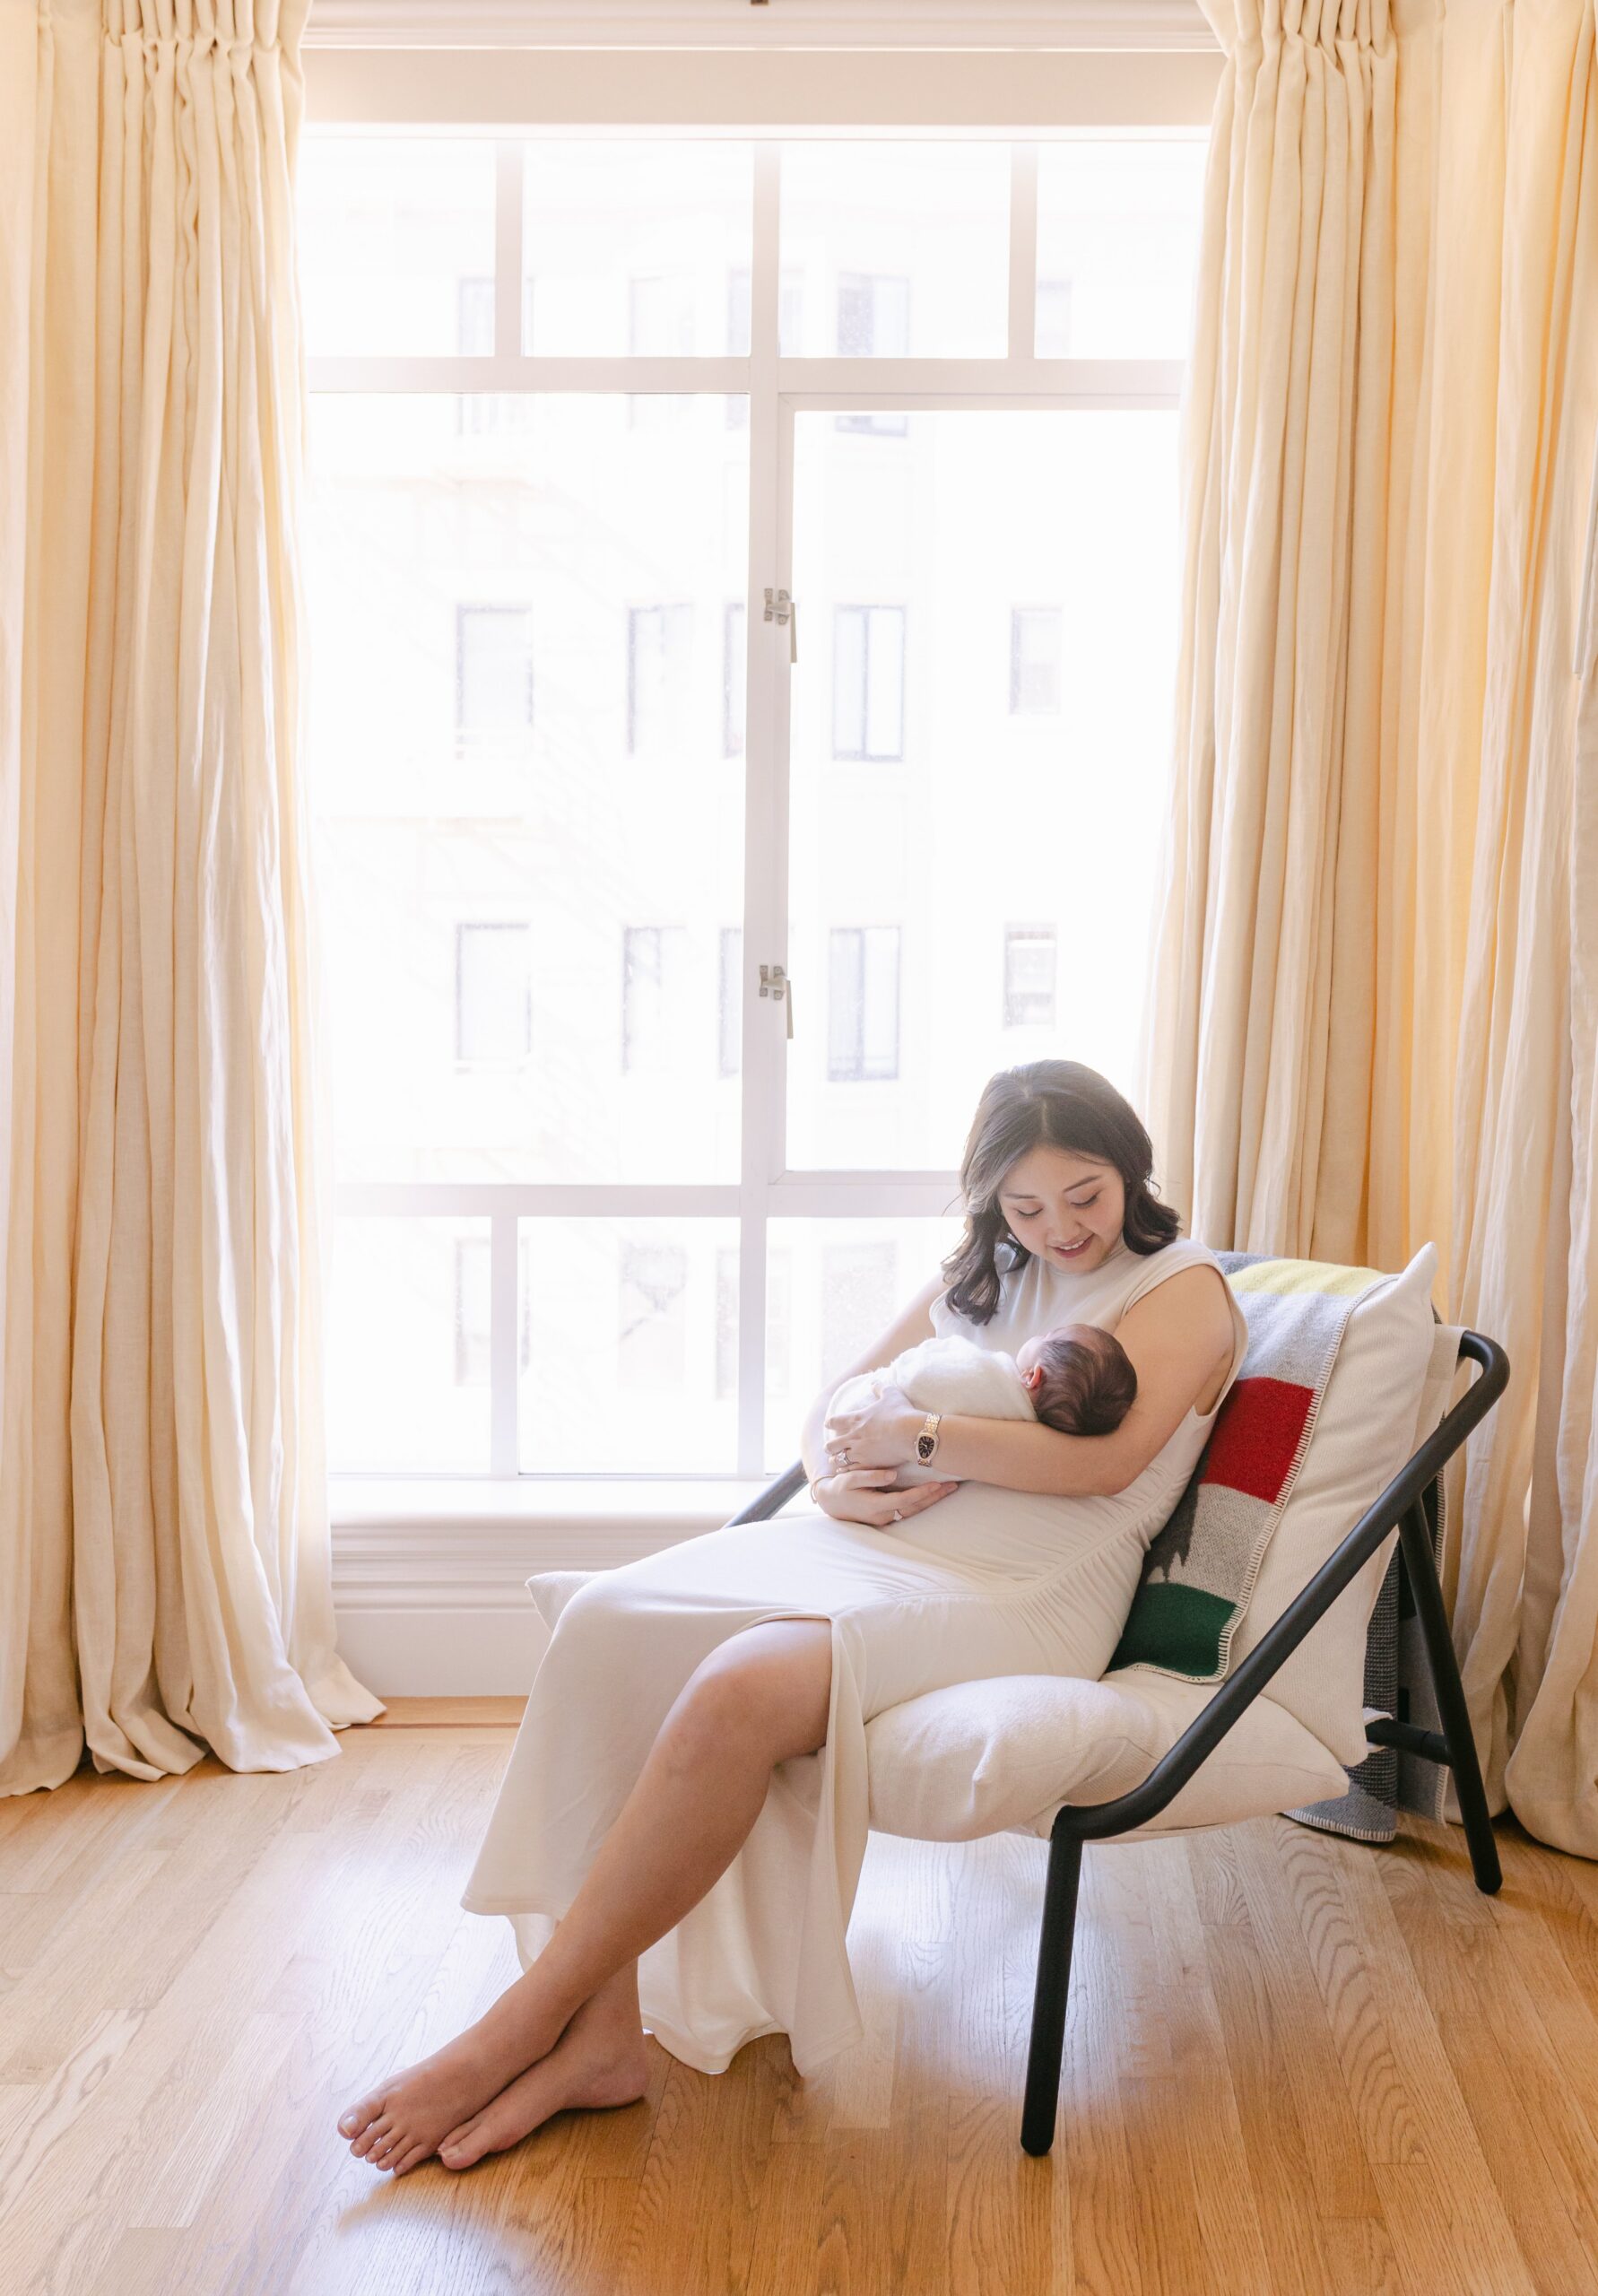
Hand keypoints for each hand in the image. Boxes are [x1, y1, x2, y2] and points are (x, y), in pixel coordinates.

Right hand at [809, 1467, 958, 1530]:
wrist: (832, 1503)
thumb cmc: (841, 1488)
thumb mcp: (851, 1479)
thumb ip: (871, 1477)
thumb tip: (892, 1474)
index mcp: (876, 1505)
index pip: (904, 1500)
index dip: (921, 1492)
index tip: (937, 1483)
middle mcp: (884, 1515)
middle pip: (915, 1508)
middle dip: (934, 1497)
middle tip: (952, 1485)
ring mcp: (887, 1518)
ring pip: (914, 1511)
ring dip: (932, 1501)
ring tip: (949, 1489)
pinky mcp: (888, 1516)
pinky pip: (909, 1510)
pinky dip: (923, 1502)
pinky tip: (934, 1494)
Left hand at [822, 1380, 921, 1471]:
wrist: (911, 1433)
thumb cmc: (901, 1412)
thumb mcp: (890, 1394)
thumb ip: (880, 1388)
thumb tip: (874, 1383)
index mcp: (856, 1419)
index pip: (834, 1421)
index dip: (830, 1423)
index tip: (828, 1424)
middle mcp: (853, 1437)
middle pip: (831, 1445)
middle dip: (830, 1446)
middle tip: (832, 1447)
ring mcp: (859, 1453)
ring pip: (838, 1460)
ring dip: (837, 1460)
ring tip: (838, 1462)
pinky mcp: (867, 1465)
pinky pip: (850, 1471)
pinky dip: (848, 1472)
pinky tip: (849, 1472)